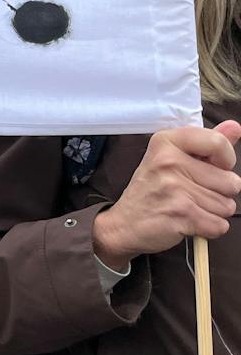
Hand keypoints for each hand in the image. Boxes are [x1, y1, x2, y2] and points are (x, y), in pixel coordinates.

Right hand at [93, 122, 240, 270]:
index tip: (212, 167)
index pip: (218, 143)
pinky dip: (209, 228)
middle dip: (219, 193)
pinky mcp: (181, 213)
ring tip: (188, 207)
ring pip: (227, 205)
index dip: (226, 160)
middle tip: (191, 192)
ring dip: (213, 212)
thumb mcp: (172, 159)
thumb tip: (235, 127)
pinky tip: (189, 221)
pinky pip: (220, 225)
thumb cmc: (151, 190)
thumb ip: (206, 144)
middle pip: (231, 181)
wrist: (124, 223)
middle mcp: (169, 161)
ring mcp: (175, 188)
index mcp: (167, 142)